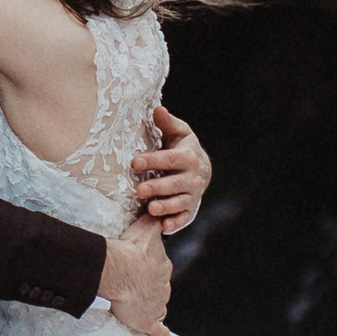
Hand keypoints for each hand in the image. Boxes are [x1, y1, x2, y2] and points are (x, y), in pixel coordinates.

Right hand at [98, 220, 177, 335]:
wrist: (122, 269)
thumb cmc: (130, 248)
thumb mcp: (144, 228)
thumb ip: (151, 218)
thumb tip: (156, 204)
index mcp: (161, 267)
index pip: (159, 270)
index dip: (150, 270)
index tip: (142, 269)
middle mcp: (162, 287)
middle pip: (159, 290)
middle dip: (151, 290)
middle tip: (138, 291)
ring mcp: (156, 305)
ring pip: (158, 309)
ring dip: (153, 310)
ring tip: (146, 313)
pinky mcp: (148, 322)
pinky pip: (160, 334)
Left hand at [132, 108, 212, 237]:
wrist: (201, 170)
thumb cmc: (183, 148)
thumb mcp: (179, 133)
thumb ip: (167, 123)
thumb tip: (157, 109)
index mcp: (189, 157)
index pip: (170, 159)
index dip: (153, 161)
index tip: (135, 162)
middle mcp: (193, 178)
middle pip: (175, 183)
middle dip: (158, 187)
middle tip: (139, 190)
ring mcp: (192, 195)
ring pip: (180, 202)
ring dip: (166, 206)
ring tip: (151, 208)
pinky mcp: (189, 210)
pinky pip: (183, 218)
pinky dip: (175, 223)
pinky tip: (163, 226)